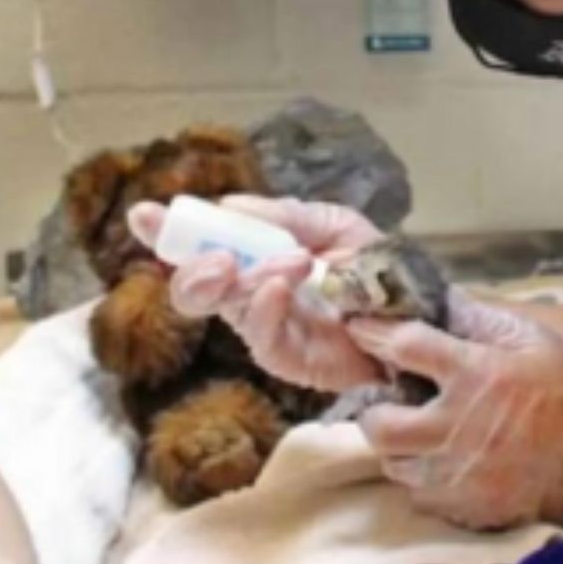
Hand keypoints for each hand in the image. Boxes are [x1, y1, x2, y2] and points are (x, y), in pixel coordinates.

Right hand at [127, 196, 384, 392]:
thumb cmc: (375, 265)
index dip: (167, 232)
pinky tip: (282, 287)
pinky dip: (265, 308)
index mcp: (256, 255)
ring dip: (249, 278)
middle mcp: (251, 292)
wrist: (418, 310)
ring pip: (225, 308)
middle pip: (194, 286)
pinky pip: (261, 338)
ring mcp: (266, 328)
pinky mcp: (288, 358)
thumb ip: (286, 216)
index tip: (144, 215)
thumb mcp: (334, 224)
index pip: (200, 244)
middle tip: (221, 256)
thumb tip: (230, 205)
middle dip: (194, 267)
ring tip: (290, 263)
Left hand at [349, 291, 562, 529]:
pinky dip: (423, 477)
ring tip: (420, 429)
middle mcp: (458, 428)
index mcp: (476, 374)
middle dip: (375, 409)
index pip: (403, 347)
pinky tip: (443, 459)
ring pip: (395, 465)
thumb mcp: (528, 334)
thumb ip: (475, 315)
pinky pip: (420, 496)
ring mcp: (460, 475)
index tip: (359, 327)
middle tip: (390, 399)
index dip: (374, 333)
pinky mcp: (467, 509)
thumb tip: (432, 294)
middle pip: (380, 425)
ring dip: (399, 445)